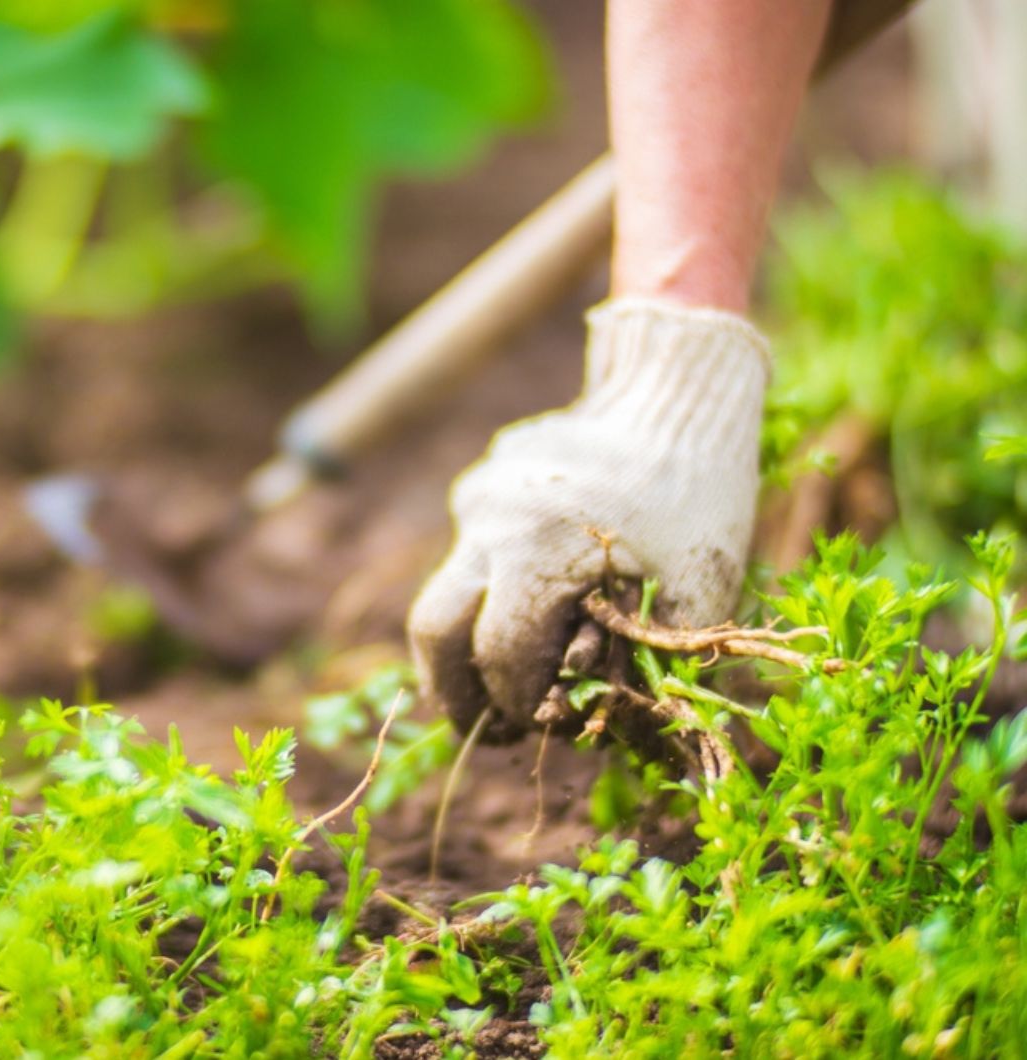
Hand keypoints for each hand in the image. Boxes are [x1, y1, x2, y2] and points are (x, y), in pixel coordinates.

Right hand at [407, 298, 769, 740]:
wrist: (676, 389)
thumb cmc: (699, 493)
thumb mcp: (699, 590)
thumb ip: (649, 666)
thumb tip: (598, 726)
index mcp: (538, 553)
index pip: (499, 657)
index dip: (514, 706)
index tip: (535, 728)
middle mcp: (490, 525)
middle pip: (434, 629)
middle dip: (451, 691)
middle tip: (483, 729)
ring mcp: (478, 499)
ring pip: (444, 589)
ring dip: (465, 643)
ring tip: (497, 680)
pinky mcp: (482, 481)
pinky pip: (471, 548)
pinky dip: (492, 585)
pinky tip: (539, 589)